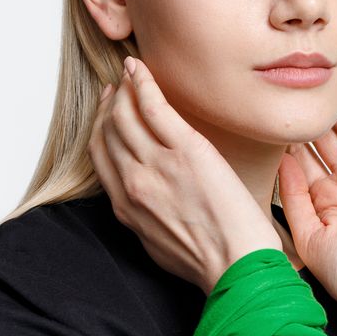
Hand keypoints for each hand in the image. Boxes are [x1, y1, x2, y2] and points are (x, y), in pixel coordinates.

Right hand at [88, 57, 282, 294]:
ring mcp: (157, 164)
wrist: (236, 266)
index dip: (100, 128)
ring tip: (131, 73)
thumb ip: (145, 216)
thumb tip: (147, 201)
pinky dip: (141, 83)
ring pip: (124, 114)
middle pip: (108, 130)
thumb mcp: (159, 244)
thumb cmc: (210, 261)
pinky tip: (139, 69)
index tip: (107, 112)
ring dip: (124, 89)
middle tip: (118, 87)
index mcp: (126, 207)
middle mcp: (133, 182)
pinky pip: (152, 106)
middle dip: (110, 104)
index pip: (100, 156)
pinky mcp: (185, 150)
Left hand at [277, 88, 336, 314]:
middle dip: (309, 120)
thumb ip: (292, 198)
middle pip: (326, 140)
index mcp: (324, 200)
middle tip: (291, 97)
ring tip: (316, 90)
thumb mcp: (307, 236)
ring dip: (336, 112)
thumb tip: (281, 161)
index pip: (302, 159)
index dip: (286, 140)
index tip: (266, 119)